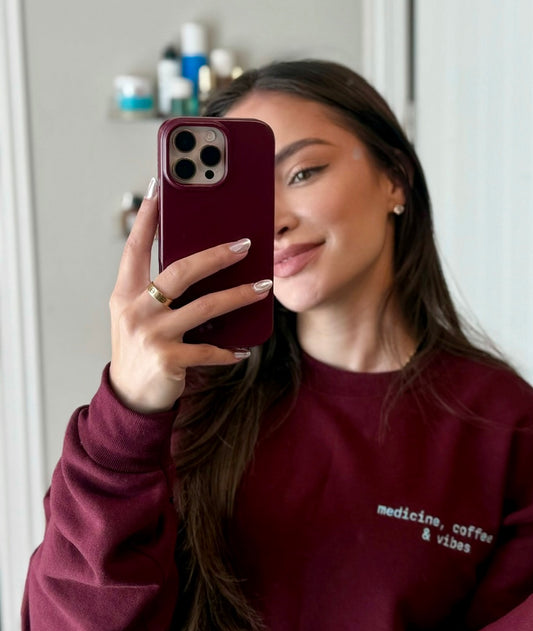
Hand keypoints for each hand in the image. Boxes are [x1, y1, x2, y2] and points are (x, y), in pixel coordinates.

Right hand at [108, 177, 271, 413]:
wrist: (129, 396)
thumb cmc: (141, 350)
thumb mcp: (139, 316)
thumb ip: (158, 292)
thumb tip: (202, 266)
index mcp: (125, 293)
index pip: (135, 247)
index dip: (147, 218)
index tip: (158, 189)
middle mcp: (135, 310)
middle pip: (181, 272)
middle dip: (216, 255)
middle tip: (245, 244)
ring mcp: (151, 335)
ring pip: (205, 307)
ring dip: (239, 296)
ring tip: (263, 288)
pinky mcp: (168, 359)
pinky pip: (208, 350)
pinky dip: (228, 350)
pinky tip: (243, 349)